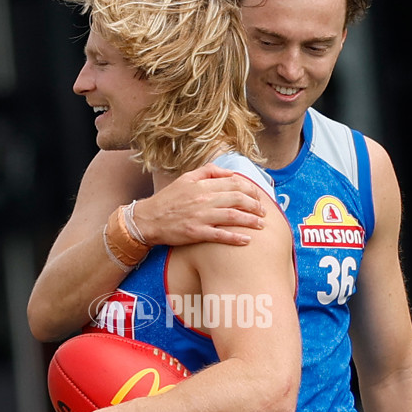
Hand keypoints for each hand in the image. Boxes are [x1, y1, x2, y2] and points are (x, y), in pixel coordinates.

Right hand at [134, 163, 265, 245]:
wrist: (148, 220)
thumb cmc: (168, 200)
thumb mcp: (186, 178)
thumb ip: (208, 172)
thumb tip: (229, 172)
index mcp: (202, 185)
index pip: (234, 183)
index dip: (250, 189)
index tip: (257, 195)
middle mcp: (203, 199)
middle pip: (237, 199)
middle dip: (255, 205)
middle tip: (263, 211)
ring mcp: (200, 217)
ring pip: (233, 216)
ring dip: (250, 220)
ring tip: (261, 224)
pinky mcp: (196, 233)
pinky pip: (220, 235)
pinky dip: (236, 238)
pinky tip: (247, 240)